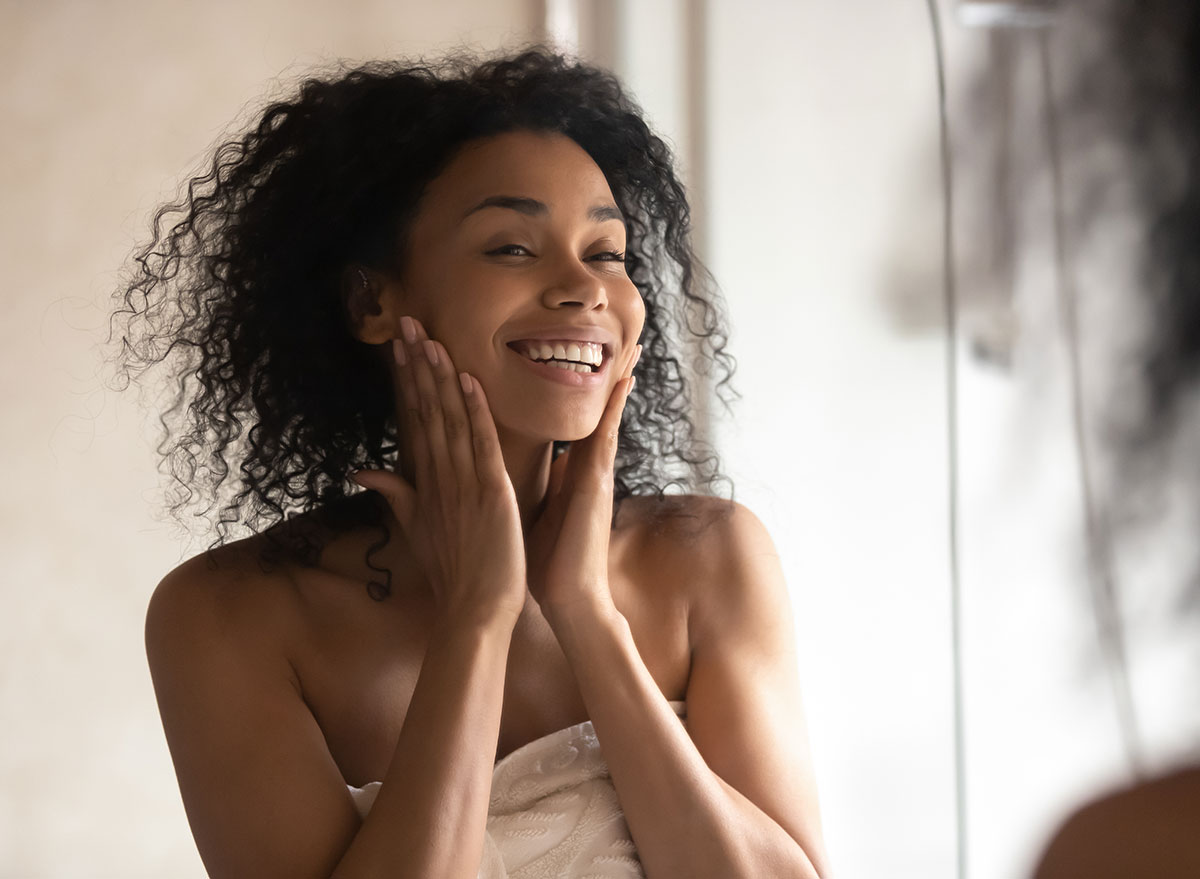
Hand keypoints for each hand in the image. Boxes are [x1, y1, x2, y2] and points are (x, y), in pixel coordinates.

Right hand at [352, 316, 526, 627]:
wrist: (473, 612)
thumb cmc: (452, 573)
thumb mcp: (417, 529)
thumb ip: (396, 494)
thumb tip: (363, 470)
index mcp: (425, 483)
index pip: (413, 421)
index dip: (407, 381)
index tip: (400, 345)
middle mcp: (438, 477)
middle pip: (425, 411)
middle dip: (416, 366)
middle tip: (407, 322)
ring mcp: (462, 484)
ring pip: (448, 420)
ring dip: (439, 378)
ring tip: (429, 338)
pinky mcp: (490, 494)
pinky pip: (480, 445)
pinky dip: (474, 412)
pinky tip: (467, 380)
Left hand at [525, 343, 641, 620]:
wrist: (567, 599)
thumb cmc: (546, 563)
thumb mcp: (531, 512)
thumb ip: (528, 487)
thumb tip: (511, 469)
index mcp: (570, 473)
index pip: (575, 421)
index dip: (580, 388)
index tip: (582, 354)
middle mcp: (587, 468)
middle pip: (599, 410)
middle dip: (610, 375)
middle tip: (625, 336)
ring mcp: (596, 474)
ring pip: (608, 415)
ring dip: (619, 381)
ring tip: (632, 345)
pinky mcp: (598, 484)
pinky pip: (608, 436)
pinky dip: (615, 408)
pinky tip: (624, 381)